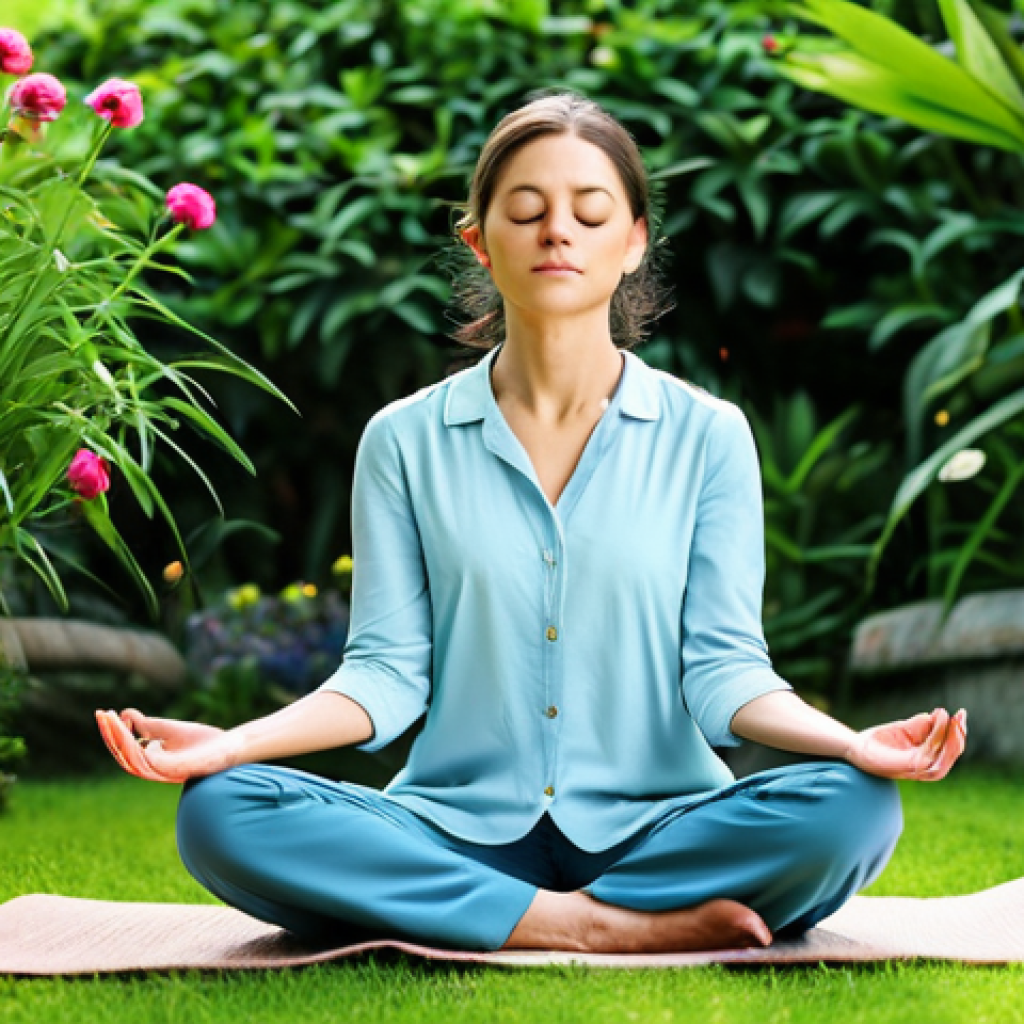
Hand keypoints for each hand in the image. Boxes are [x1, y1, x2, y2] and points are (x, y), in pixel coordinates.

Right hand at [95, 707, 242, 783]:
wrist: (229, 746)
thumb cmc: (202, 741)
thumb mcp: (170, 729)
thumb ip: (148, 725)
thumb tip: (125, 713)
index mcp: (151, 760)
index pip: (125, 748)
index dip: (112, 732)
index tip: (103, 712)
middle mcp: (153, 769)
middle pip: (122, 755)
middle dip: (110, 734)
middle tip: (101, 714)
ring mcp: (162, 772)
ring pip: (130, 759)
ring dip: (118, 739)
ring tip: (111, 719)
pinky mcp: (172, 772)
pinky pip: (146, 762)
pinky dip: (134, 748)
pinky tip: (128, 730)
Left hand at [844, 707, 966, 781]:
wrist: (856, 747)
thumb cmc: (881, 741)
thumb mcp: (905, 729)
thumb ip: (922, 724)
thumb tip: (940, 714)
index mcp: (927, 759)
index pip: (950, 749)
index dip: (958, 733)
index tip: (961, 713)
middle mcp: (924, 768)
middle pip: (951, 755)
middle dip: (959, 736)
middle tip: (960, 717)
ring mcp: (916, 770)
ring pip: (942, 757)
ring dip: (950, 738)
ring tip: (952, 719)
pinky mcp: (906, 767)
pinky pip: (927, 753)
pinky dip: (935, 737)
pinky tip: (936, 721)